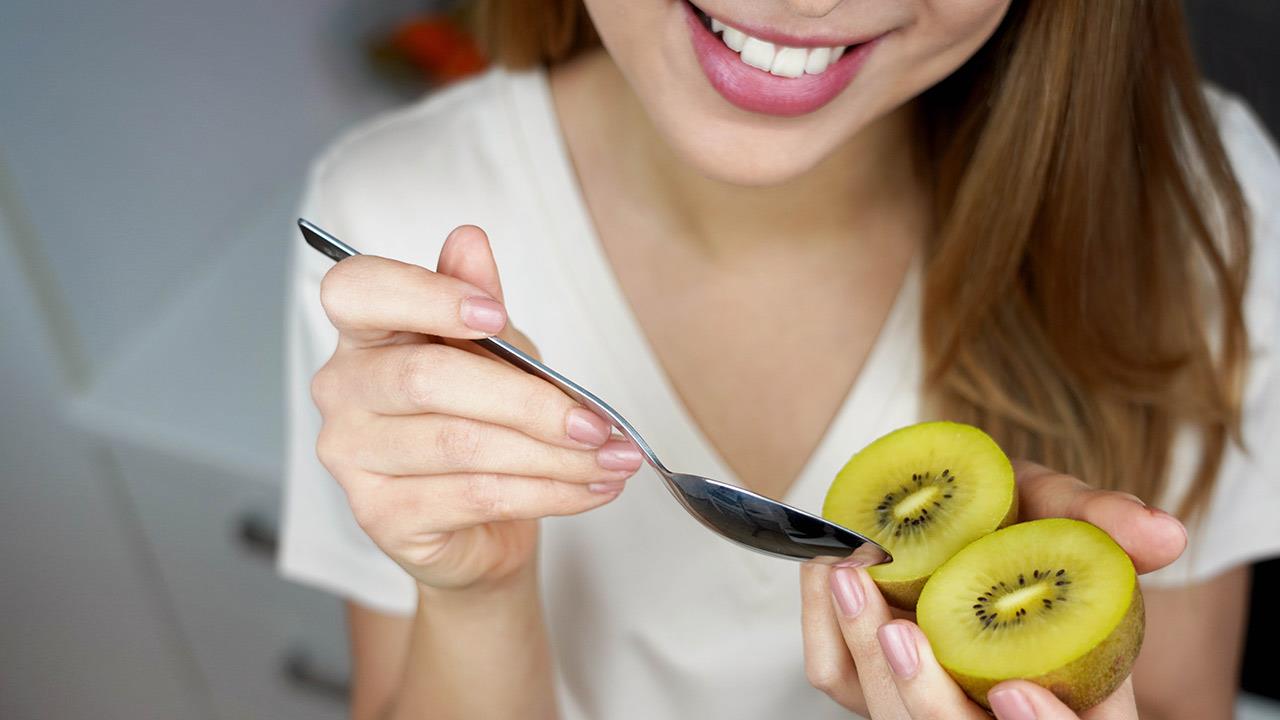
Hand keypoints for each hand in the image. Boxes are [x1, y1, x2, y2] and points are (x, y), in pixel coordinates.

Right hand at [311, 225, 640, 593]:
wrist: (483, 524)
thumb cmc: (484, 421)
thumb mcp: (495, 350)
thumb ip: (480, 299)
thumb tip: (469, 240)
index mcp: (363, 332)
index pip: (358, 292)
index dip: (424, 297)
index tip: (493, 314)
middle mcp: (342, 389)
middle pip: (428, 379)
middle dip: (529, 402)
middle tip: (598, 422)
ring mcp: (352, 456)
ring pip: (461, 445)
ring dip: (553, 456)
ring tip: (612, 459)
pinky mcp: (380, 515)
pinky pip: (474, 496)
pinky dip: (546, 493)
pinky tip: (589, 489)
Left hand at [801, 460, 1187, 716]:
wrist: (960, 512)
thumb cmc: (1019, 519)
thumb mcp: (1063, 509)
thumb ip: (1103, 523)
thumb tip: (1163, 534)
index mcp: (1068, 693)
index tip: (1011, 690)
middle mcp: (993, 713)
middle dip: (927, 699)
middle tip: (900, 630)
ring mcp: (926, 698)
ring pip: (892, 719)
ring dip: (867, 657)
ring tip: (853, 579)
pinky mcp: (870, 677)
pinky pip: (837, 675)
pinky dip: (828, 628)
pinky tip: (826, 571)